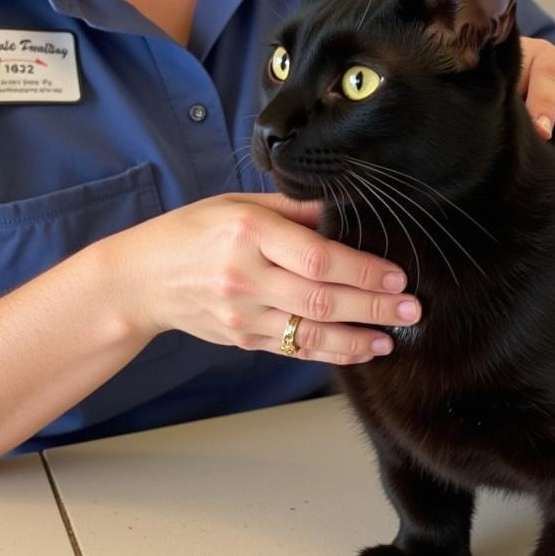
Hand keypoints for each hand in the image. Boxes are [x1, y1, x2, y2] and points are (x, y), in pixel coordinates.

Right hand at [124, 193, 420, 364]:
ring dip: (359, 338)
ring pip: (311, 333)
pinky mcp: (243, 338)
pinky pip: (295, 349)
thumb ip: (291, 208)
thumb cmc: (191, 232)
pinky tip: (362, 349)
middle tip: (412, 309)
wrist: (141, 279)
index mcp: (247, 233)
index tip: (396, 275)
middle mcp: (245, 277)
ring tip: (393, 337)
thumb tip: (343, 210)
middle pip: (321, 298)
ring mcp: (242, 314)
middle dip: (373, 307)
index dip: (361, 270)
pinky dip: (332, 352)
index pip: (316, 258)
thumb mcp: (237, 203)